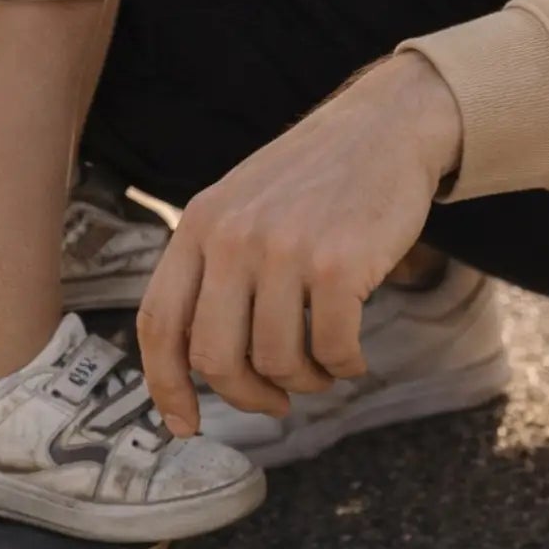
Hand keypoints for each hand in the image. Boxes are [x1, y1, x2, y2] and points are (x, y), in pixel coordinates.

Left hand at [136, 53, 463, 435]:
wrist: (388, 124)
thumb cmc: (318, 174)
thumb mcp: (244, 203)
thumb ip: (215, 265)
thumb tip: (199, 362)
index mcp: (201, 224)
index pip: (159, 322)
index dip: (166, 386)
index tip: (184, 425)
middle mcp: (234, 236)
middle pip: (215, 357)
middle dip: (247, 396)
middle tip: (277, 401)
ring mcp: (286, 249)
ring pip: (276, 360)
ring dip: (305, 380)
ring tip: (325, 366)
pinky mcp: (339, 264)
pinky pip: (333, 349)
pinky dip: (346, 365)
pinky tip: (355, 354)